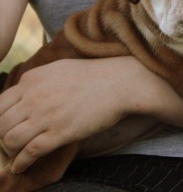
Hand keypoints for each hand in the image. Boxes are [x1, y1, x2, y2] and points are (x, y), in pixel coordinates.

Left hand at [0, 57, 182, 173]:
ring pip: (10, 139)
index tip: (7, 127)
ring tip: (15, 155)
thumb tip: (26, 89)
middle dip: (3, 135)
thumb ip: (40, 79)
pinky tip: (21, 166)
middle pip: (1, 123)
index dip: (0, 119)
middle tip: (10, 142)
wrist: (118, 83)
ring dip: (10, 150)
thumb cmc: (94, 75)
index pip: (0, 103)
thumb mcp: (61, 69)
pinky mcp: (60, 132)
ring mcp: (46, 115)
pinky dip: (21, 163)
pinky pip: (29, 152)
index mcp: (33, 79)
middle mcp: (34, 96)